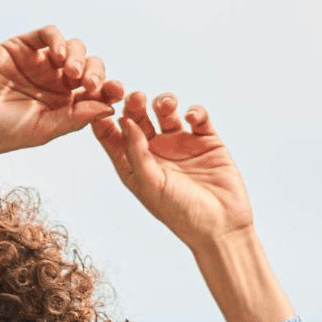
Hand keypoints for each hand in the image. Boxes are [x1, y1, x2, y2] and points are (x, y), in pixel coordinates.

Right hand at [0, 25, 123, 155]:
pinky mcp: (22, 46)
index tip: (116, 92)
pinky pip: (49, 34)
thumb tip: (109, 108)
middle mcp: (53, 84)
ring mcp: (39, 64)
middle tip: (88, 84)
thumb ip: (74, 119)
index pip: (94, 94)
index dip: (109, 89)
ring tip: (70, 72)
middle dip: (96, 73)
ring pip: (74, 49)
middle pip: (89, 68)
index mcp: (62, 108)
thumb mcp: (41, 130)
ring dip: (79, 57)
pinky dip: (58, 39)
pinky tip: (57, 55)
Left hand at [92, 92, 253, 250]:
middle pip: (138, 118)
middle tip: (134, 96)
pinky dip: (194, 111)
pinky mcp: (206, 140)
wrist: (220, 225)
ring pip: (166, 112)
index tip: (100, 102)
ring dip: (163, 102)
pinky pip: (197, 116)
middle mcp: (154, 152)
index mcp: (134, 166)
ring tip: (165, 105)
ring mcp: (180, 144)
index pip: (112, 137)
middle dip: (134, 104)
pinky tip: (191, 118)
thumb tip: (123, 120)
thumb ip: (135, 152)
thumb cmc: (180, 213)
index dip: (104, 118)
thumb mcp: (151, 184)